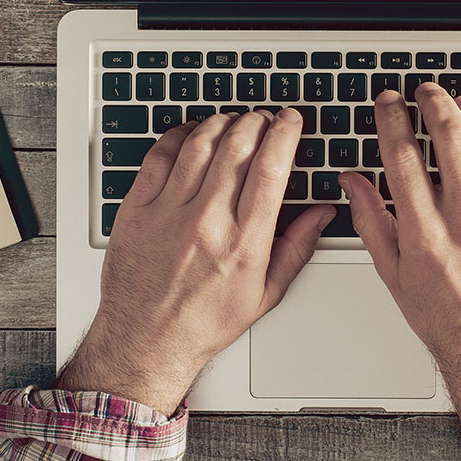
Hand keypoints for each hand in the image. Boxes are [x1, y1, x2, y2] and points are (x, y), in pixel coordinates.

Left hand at [56, 111, 331, 413]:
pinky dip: (179, 136)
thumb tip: (323, 214)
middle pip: (236, 147)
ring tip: (232, 122)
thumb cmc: (203, 322)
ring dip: (220, 123)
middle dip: (256, 122)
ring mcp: (167, 212)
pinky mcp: (137, 209)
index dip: (284, 134)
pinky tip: (191, 134)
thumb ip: (297, 247)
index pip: (270, 169)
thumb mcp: (265, 293)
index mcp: (243, 242)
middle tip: (263, 119)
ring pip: (199, 144)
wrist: (147, 342)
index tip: (290, 120)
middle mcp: (206, 222)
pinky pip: (159, 156)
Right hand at [345, 84, 460, 460]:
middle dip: (434, 102)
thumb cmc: (446, 318)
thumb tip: (352, 181)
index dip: (392, 118)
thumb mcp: (393, 273)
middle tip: (426, 92)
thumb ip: (370, 220)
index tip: (390, 103)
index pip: (403, 156)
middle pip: (451, 136)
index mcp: (425, 233)